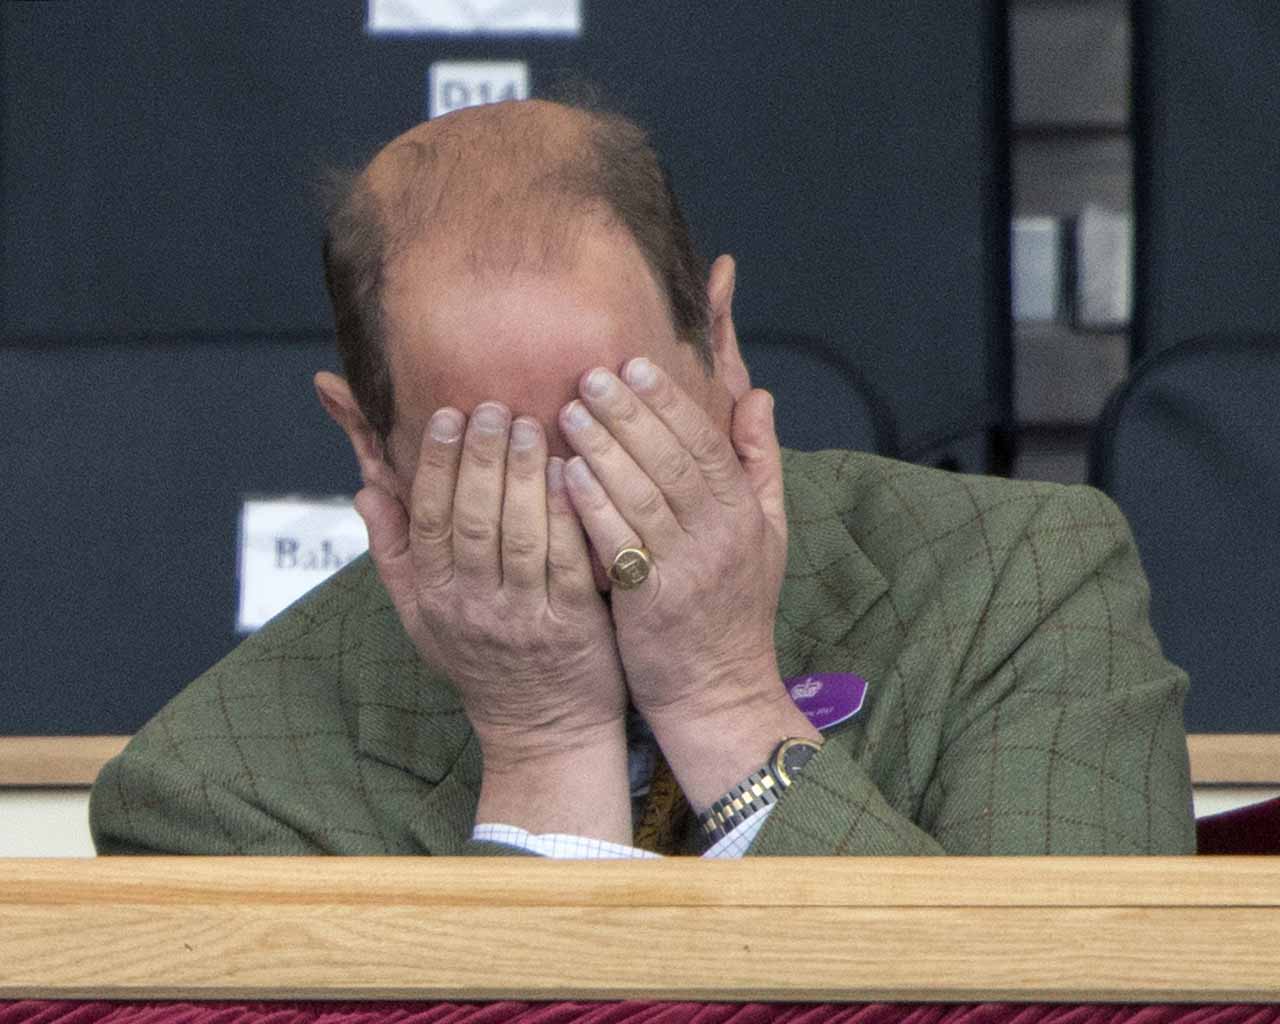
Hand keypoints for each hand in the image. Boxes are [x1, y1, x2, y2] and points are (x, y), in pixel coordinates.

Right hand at [354, 401, 631, 836]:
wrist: (543, 732)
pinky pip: (567, 561)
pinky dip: (567, 515)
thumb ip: (396, 554)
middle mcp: (473, 606)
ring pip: (518, 535)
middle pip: (472, 519)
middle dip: (480, 457)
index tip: (446, 415)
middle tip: (493, 405)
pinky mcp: (573, 626)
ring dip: (523, 475)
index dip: (435, 464)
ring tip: (531, 424)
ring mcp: (523, 617)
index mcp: (435, 597)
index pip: (428, 518)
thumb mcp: (424, 618)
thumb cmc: (483, 663)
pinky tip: (571, 473)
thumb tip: (364, 490)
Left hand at [558, 358, 818, 808]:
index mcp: (744, 514)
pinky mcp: (652, 604)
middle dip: (630, 414)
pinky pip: (620, 545)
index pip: (706, 444)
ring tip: (569, 413)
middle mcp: (720, 537)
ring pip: (643, 497)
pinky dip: (593, 507)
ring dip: (604, 451)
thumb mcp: (767, 533)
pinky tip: (564, 475)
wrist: (719, 690)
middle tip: (588, 375)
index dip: (670, 402)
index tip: (633, 364)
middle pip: (672, 461)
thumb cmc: (736, 607)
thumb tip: (758, 395)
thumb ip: (759, 462)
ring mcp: (687, 571)